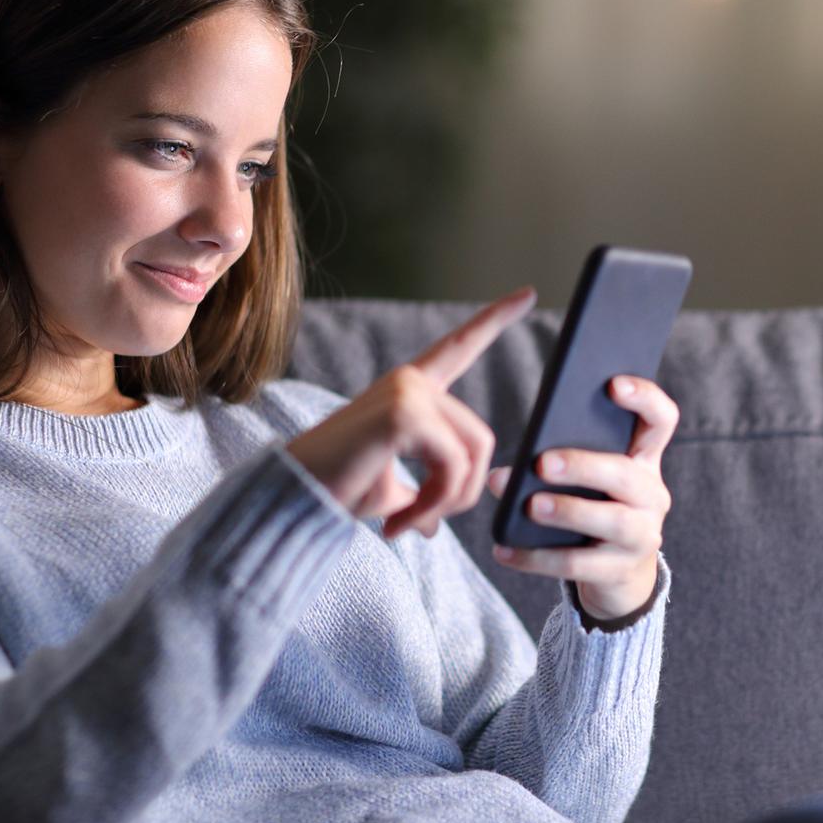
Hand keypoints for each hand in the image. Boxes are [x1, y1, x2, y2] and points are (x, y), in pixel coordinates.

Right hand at [287, 286, 535, 540]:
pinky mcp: (405, 414)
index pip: (460, 346)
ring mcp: (409, 392)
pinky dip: (433, 506)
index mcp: (412, 390)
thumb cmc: (335, 490)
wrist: (293, 498)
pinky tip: (399, 522)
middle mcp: (411, 381)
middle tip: (420, 523)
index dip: (494, 319)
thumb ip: (421, 498)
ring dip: (446, 504)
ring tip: (407, 523)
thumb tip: (436, 529)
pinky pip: (452, 469)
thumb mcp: (389, 493)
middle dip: (462, 494)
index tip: (529, 293)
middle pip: (482, 439)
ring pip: (473, 457)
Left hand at [485, 375, 678, 621]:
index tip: (612, 384)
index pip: (660, 420)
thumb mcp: (585, 481)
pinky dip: (537, 558)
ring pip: (612, 521)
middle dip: (584, 466)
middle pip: (626, 475)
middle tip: (542, 464)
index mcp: (643, 460)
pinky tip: (504, 550)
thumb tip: (501, 475)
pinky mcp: (620, 571)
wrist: (617, 574)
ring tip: (530, 506)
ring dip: (568, 511)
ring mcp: (642, 536)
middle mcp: (651, 495)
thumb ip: (555, 462)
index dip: (644, 398)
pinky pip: (578, 564)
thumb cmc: (591, 508)